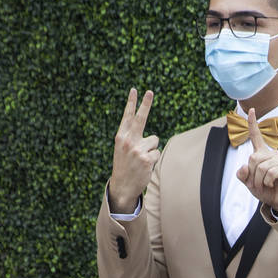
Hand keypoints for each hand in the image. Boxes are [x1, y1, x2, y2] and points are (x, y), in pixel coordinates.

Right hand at [107, 88, 158, 211]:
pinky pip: (157, 153)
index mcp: (121, 137)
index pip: (127, 117)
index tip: (134, 90)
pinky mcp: (147, 159)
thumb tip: (153, 136)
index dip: (131, 103)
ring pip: (154, 141)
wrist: (122, 186)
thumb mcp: (123, 150)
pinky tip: (145, 166)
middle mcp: (128, 141)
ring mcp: (138, 150)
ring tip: (142, 159)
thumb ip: (132, 138)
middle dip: (145, 104)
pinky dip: (154, 159)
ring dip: (151, 149)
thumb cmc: (125, 166)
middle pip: (140, 119)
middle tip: (150, 91)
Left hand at [236, 108, 277, 213]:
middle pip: (253, 158)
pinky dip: (268, 181)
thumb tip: (244, 166)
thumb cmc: (265, 190)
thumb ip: (242, 175)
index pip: (256, 137)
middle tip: (257, 184)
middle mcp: (272, 154)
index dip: (253, 124)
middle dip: (252, 174)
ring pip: (261, 167)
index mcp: (262, 154)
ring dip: (259, 181)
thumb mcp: (249, 183)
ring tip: (265, 186)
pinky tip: (271, 184)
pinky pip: (271, 172)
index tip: (252, 110)